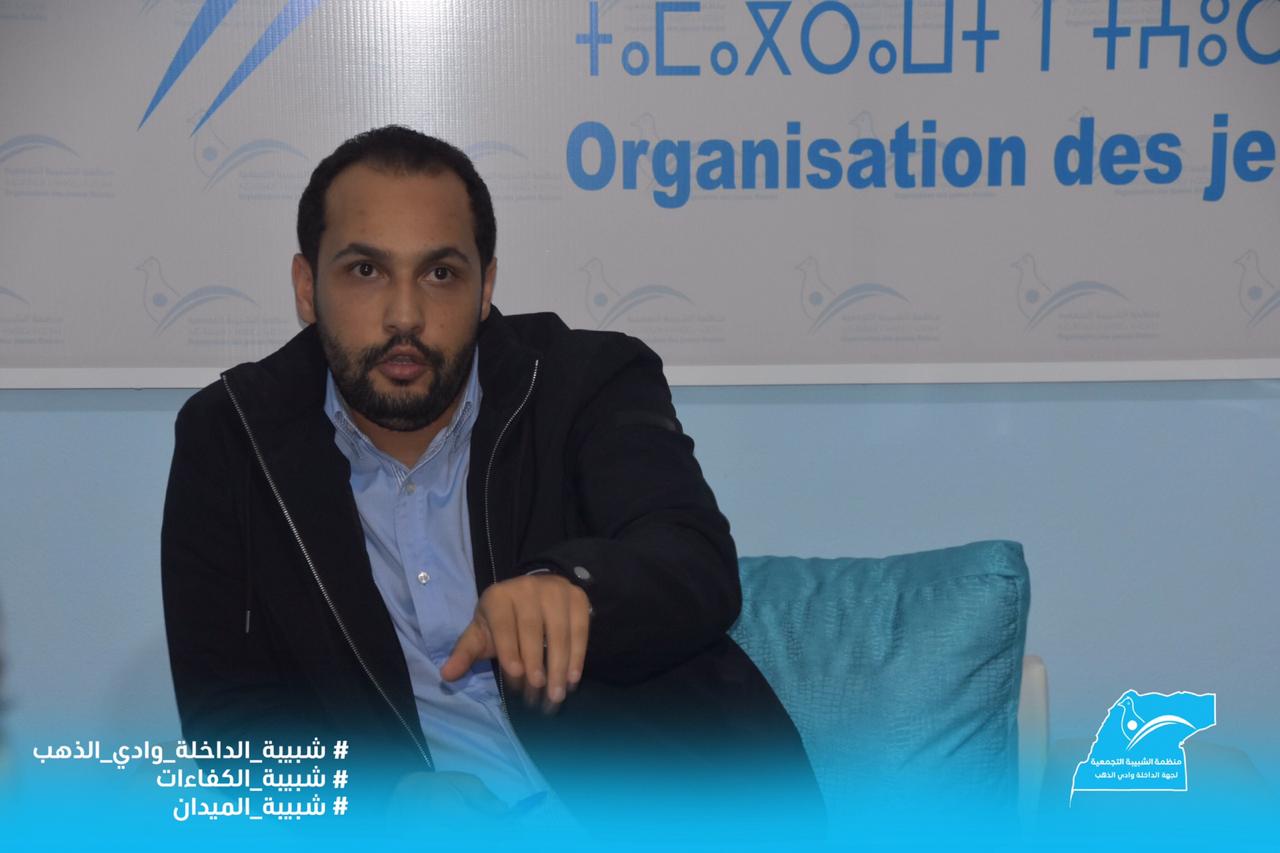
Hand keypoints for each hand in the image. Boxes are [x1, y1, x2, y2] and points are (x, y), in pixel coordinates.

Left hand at [441, 573, 589, 710]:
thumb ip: (466, 653)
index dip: (510, 650)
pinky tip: (573, 677)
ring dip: (559, 665)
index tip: (517, 675)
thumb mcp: (482, 632)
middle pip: (533, 628)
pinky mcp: (577, 598)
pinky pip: (580, 628)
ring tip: (557, 693)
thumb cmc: (504, 620)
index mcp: (498, 597)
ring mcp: (555, 590)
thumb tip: (446, 675)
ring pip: (559, 631)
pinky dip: (578, 654)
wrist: (536, 591)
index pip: (504, 625)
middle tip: (538, 692)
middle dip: (536, 663)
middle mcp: (527, 588)